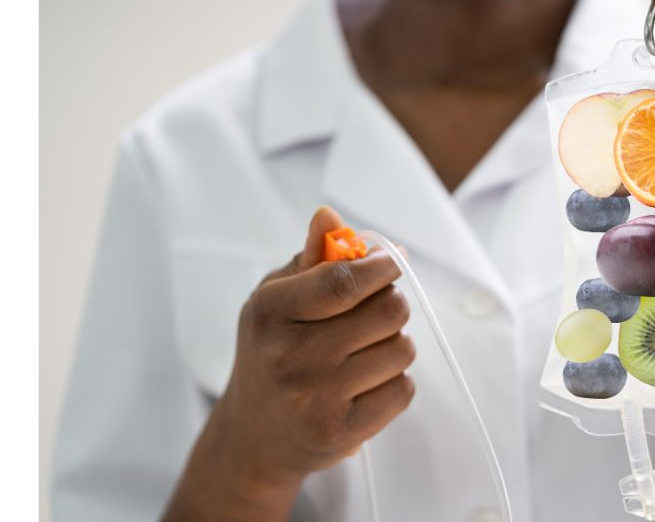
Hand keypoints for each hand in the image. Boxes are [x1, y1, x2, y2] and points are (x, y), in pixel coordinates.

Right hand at [172, 206, 413, 517]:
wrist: (252, 438)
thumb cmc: (271, 355)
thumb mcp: (275, 300)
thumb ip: (309, 258)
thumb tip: (330, 216)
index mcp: (270, 312)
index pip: (343, 281)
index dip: (380, 266)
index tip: (392, 261)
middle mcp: (291, 355)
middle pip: (387, 311)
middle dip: (391, 304)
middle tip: (376, 312)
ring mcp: (316, 397)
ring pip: (401, 349)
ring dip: (394, 345)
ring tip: (365, 353)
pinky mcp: (340, 432)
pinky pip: (402, 389)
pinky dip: (394, 382)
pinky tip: (366, 384)